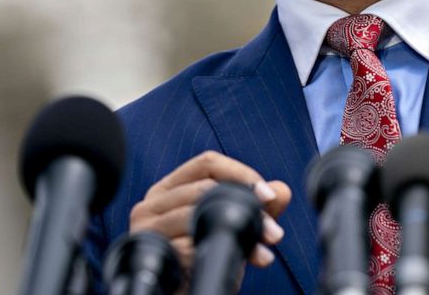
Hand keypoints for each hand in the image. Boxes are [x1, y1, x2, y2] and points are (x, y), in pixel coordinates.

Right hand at [129, 150, 291, 273]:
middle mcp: (152, 202)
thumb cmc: (200, 263)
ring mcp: (146, 226)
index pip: (207, 163)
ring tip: (261, 253)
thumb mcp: (232, 231)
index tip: (268, 196)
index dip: (241, 173)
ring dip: (236, 231)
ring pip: (195, 213)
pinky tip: (234, 265)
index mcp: (170, 188)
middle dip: (245, 207)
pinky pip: (185, 246)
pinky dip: (214, 252)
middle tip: (273, 233)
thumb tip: (282, 190)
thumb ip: (256, 209)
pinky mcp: (148, 250)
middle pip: (204, 187)